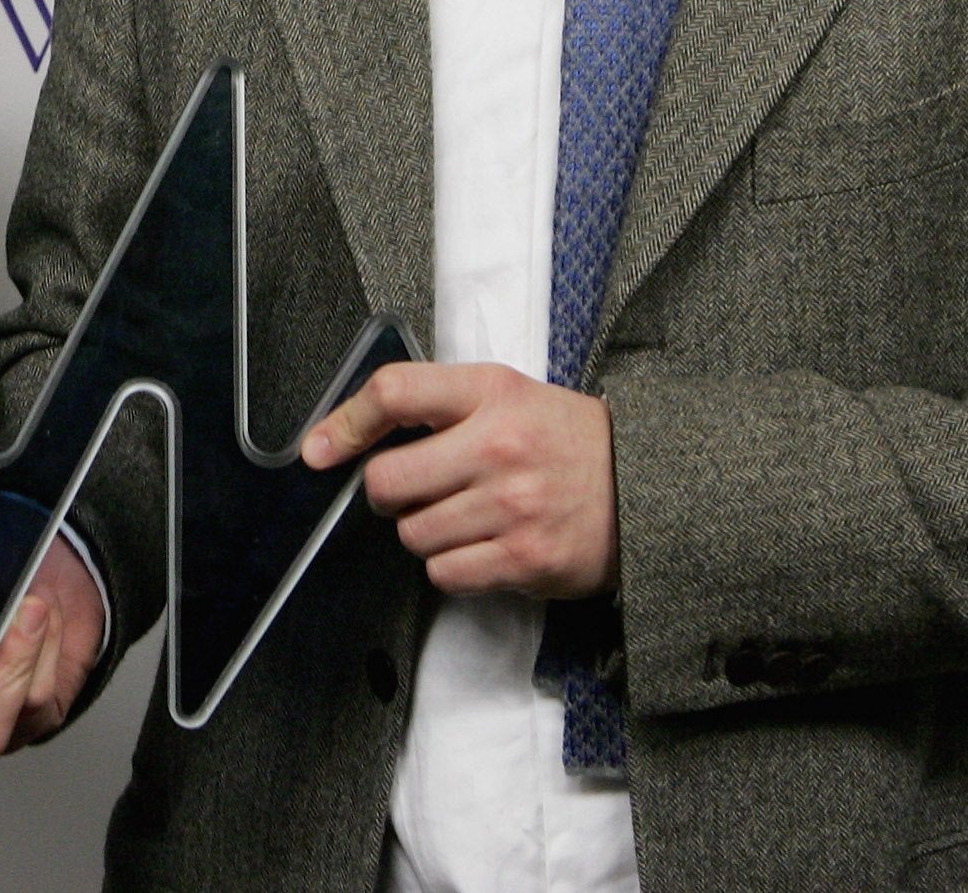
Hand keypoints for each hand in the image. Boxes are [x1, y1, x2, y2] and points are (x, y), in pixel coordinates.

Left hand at [303, 361, 616, 598]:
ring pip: (412, 534)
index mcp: (490, 392)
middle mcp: (498, 446)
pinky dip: (452, 568)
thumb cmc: (564, 438)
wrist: (648, 485)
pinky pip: (445, 575)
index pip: (395, 393)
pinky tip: (482, 546)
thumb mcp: (507, 394)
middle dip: (387, 493)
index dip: (345, 423)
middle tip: (412, 491)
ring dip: (425, 532)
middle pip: (387, 480)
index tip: (319, 450)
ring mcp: (512, 506)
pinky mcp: (525, 559)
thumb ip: (439, 404)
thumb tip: (350, 435)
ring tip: (464, 517)